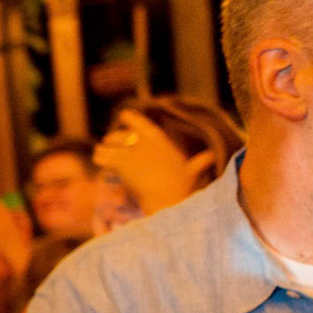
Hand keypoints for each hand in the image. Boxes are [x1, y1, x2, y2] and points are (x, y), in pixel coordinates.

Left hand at [92, 111, 207, 219]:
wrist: (168, 197)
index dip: (130, 118)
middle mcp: (143, 142)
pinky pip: (102, 156)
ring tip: (101, 154)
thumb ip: (200, 162)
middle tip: (109, 144)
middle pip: (119, 135)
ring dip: (103, 149)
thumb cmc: (181, 187)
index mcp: (160, 141)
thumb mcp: (192, 172)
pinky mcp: (119, 163)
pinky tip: (100, 161)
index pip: (140, 123)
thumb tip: (212, 156)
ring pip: (107, 144)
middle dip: (113, 140)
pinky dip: (100, 158)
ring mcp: (130, 151)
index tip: (123, 115)